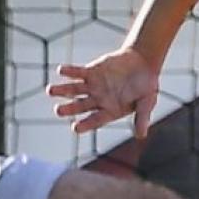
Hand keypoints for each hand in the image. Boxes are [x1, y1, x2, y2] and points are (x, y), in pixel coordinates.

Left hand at [47, 47, 161, 137]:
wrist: (143, 63)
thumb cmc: (147, 86)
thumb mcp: (147, 101)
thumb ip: (142, 116)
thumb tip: (141, 135)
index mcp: (110, 111)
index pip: (95, 120)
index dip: (85, 125)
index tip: (75, 128)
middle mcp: (98, 100)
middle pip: (80, 106)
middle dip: (69, 108)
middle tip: (58, 110)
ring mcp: (93, 86)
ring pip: (74, 90)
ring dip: (62, 90)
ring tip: (50, 90)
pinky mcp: (91, 72)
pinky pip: (78, 73)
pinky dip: (69, 71)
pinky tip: (60, 71)